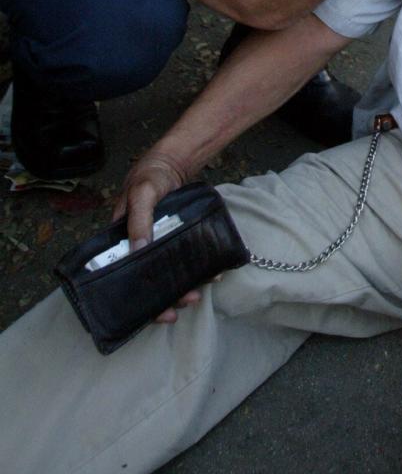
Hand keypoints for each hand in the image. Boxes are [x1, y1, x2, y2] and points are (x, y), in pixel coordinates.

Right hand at [114, 150, 198, 323]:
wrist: (173, 161)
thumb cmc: (150, 175)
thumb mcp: (142, 193)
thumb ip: (139, 219)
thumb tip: (138, 250)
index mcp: (119, 242)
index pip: (124, 278)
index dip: (138, 299)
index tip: (157, 312)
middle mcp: (137, 247)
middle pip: (149, 282)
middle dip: (166, 298)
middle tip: (185, 302)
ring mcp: (157, 244)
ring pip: (168, 274)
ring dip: (183, 287)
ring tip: (199, 292)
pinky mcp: (175, 239)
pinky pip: (185, 258)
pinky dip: (197, 269)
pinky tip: (211, 273)